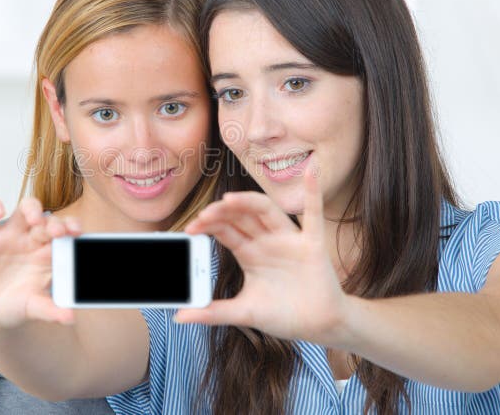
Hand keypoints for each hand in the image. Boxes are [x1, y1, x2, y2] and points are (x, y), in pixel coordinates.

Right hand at [0, 198, 78, 330]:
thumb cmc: (16, 307)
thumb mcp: (33, 308)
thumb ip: (50, 311)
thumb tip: (70, 318)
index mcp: (50, 254)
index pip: (66, 234)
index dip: (72, 229)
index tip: (77, 233)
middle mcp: (33, 240)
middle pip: (48, 220)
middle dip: (55, 223)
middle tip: (59, 232)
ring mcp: (11, 235)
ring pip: (25, 209)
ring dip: (32, 208)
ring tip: (34, 219)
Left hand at [175, 165, 350, 344]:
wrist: (320, 327)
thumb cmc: (284, 315)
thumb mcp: (244, 312)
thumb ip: (213, 312)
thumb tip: (179, 317)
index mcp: (250, 253)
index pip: (225, 230)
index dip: (208, 225)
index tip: (190, 228)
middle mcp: (267, 241)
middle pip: (241, 217)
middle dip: (221, 213)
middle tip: (203, 215)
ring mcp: (289, 240)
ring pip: (267, 211)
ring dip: (248, 202)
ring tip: (229, 200)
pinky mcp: (312, 245)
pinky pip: (314, 215)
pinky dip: (313, 193)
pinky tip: (312, 172)